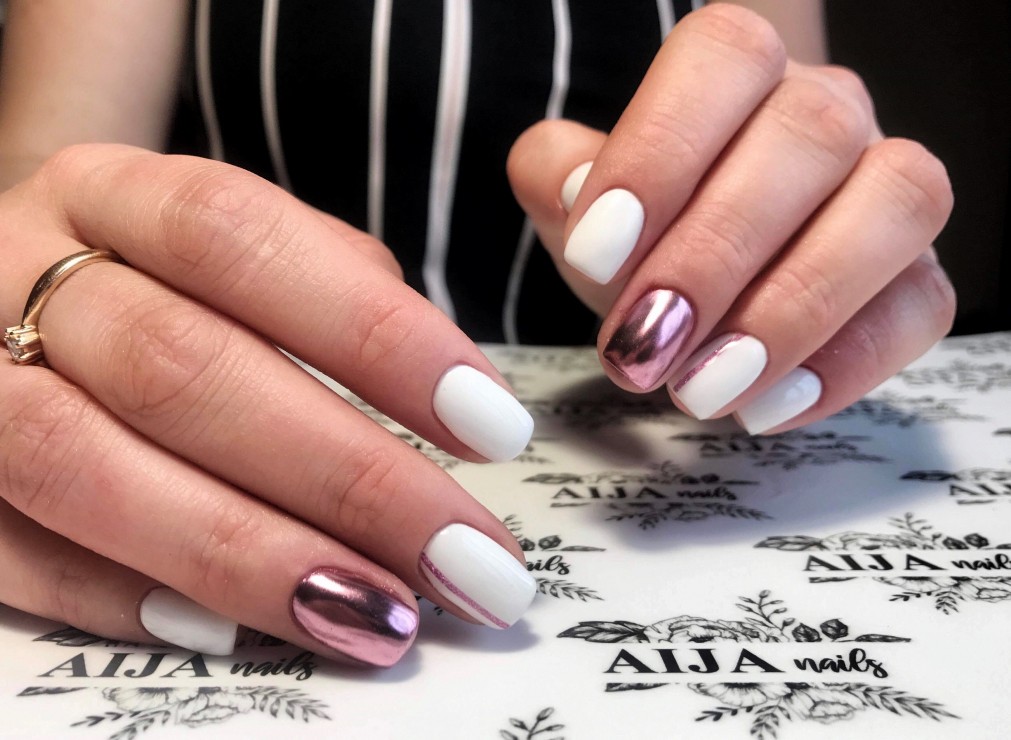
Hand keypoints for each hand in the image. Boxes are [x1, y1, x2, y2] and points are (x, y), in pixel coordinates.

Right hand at [0, 144, 535, 665]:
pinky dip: (125, 600)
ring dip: (246, 554)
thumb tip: (446, 398)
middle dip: (344, 476)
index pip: (243, 238)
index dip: (375, 335)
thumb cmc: (151, 282)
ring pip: (86, 465)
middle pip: (182, 368)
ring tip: (377, 615)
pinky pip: (15, 554)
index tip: (491, 427)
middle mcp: (14, 272)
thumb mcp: (230, 251)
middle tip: (467, 557)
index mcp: (110, 195)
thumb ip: (329, 289)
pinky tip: (236, 636)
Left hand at [509, 3, 953, 433]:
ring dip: (793, 310)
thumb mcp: (579, 201)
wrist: (694, 277)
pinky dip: (847, 364)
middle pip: (810, 138)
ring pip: (894, 207)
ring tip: (703, 386)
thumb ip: (556, 177)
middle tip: (641, 345)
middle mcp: (828, 109)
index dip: (660, 152)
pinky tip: (764, 407)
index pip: (723, 59)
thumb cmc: (642, 229)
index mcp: (738, 67)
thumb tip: (575, 190)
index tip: (596, 253)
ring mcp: (885, 187)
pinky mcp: (918, 274)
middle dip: (713, 258)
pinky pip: (922, 307)